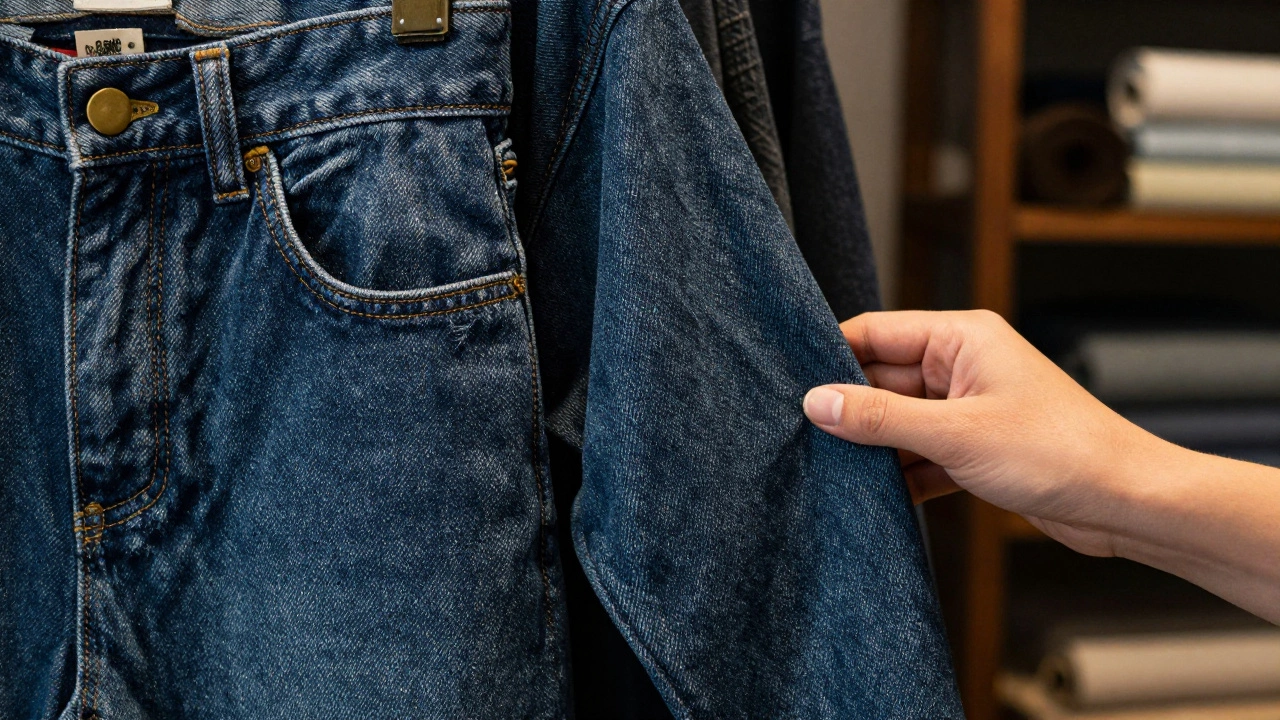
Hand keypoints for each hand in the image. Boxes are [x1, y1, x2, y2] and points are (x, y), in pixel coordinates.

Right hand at [803, 310, 1169, 557]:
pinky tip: (878, 499)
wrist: (1126, 503)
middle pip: (882, 379)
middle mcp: (963, 366)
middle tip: (804, 438)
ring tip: (835, 472)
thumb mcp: (955, 434)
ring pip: (899, 421)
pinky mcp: (976, 448)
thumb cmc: (1058, 452)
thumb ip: (879, 418)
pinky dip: (902, 475)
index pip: (876, 333)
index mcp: (961, 338)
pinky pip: (921, 454)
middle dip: (849, 410)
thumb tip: (815, 402)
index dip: (831, 357)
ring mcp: (969, 408)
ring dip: (874, 448)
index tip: (789, 385)